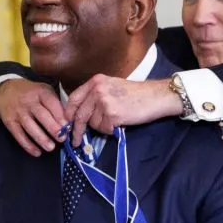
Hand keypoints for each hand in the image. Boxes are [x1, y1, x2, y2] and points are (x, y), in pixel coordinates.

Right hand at [0, 79, 66, 156]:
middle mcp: (29, 101)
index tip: (67, 127)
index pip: (51, 103)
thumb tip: (69, 122)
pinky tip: (37, 152)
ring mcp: (18, 112)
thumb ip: (56, 104)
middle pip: (41, 115)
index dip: (60, 115)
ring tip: (51, 148)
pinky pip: (19, 135)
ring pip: (30, 126)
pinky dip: (28, 145)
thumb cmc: (31, 93)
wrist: (5, 91)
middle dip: (52, 128)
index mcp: (40, 92)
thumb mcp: (44, 91)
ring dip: (41, 138)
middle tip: (62, 139)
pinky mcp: (10, 122)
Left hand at [65, 76, 183, 143]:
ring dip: (102, 127)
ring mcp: (104, 102)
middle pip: (80, 114)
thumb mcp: (112, 86)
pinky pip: (104, 129)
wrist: (155, 96)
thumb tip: (79, 113)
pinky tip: (121, 122)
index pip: (73, 99)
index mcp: (96, 81)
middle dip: (77, 130)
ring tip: (116, 119)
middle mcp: (97, 90)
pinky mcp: (112, 114)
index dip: (68, 114)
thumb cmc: (136, 93)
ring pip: (93, 123)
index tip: (67, 124)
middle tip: (75, 141)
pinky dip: (111, 130)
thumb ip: (95, 95)